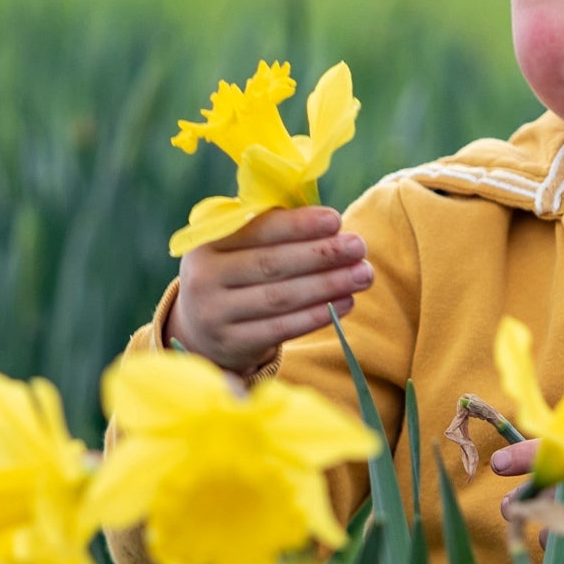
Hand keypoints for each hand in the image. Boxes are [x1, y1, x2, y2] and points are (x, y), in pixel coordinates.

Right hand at [168, 207, 372, 375]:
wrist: (201, 329)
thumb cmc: (234, 275)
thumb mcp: (236, 248)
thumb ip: (271, 230)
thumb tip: (329, 223)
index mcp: (206, 242)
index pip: (258, 229)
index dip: (298, 225)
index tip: (336, 220)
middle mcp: (202, 277)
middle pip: (272, 264)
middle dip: (321, 254)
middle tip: (359, 247)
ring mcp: (214, 314)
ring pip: (280, 297)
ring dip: (327, 284)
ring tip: (362, 274)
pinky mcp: (231, 344)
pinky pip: (281, 329)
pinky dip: (317, 315)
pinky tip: (346, 303)